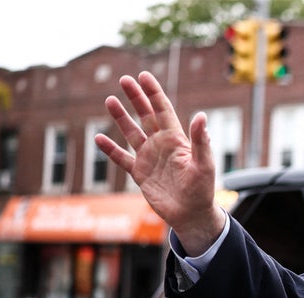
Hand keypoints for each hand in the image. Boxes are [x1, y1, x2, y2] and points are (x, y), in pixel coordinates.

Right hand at [94, 72, 225, 255]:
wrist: (191, 214)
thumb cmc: (203, 189)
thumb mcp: (204, 164)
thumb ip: (201, 141)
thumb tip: (201, 116)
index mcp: (176, 139)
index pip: (163, 110)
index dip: (154, 93)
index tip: (143, 76)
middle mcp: (161, 145)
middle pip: (146, 116)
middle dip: (136, 97)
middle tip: (124, 79)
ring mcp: (149, 158)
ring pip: (132, 133)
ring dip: (121, 118)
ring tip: (109, 100)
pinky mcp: (140, 174)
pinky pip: (122, 159)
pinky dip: (111, 149)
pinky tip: (99, 138)